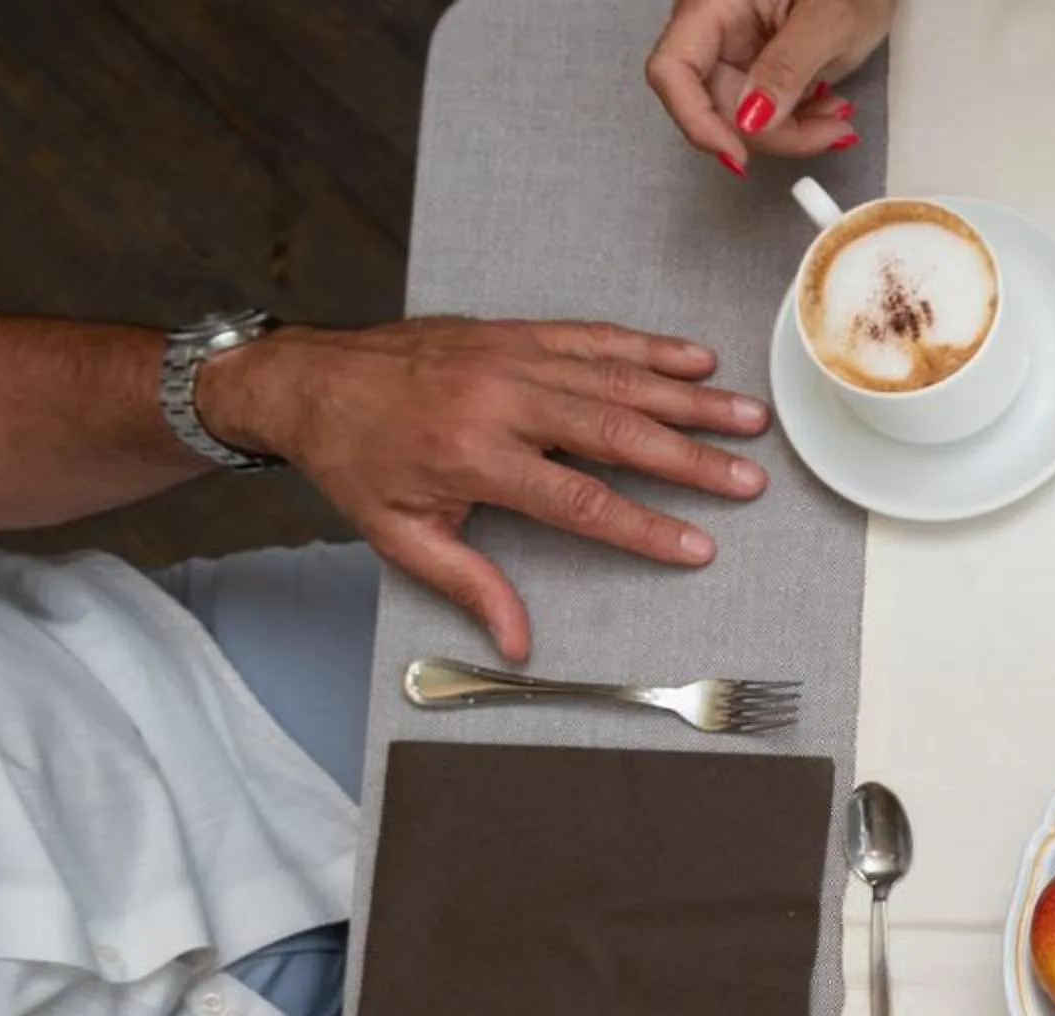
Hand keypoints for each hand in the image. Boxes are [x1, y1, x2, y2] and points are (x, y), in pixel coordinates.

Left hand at [200, 316, 769, 660]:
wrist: (307, 380)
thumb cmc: (355, 461)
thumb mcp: (401, 536)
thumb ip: (469, 585)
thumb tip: (516, 644)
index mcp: (472, 456)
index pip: (579, 500)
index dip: (644, 526)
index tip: (697, 546)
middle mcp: (499, 400)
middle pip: (616, 431)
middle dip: (691, 458)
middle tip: (747, 478)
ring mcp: (511, 358)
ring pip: (617, 377)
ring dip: (688, 397)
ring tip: (747, 415)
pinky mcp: (513, 333)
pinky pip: (592, 337)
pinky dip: (647, 346)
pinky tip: (694, 357)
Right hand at [646, 0, 896, 173]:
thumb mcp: (829, 21)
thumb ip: (787, 67)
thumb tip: (750, 119)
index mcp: (714, 3)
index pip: (672, 69)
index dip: (696, 120)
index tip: (738, 156)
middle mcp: (714, 28)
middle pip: (712, 104)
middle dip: (769, 134)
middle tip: (828, 134)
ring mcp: (734, 51)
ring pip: (741, 119)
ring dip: (791, 133)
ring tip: (838, 119)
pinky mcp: (756, 69)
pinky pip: (764, 114)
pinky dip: (798, 123)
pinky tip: (829, 109)